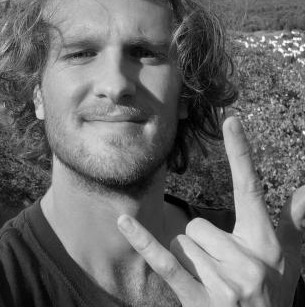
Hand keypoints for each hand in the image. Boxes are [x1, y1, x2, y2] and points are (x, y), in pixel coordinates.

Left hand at [117, 116, 304, 305]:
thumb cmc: (272, 297)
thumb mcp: (288, 262)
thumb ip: (294, 224)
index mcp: (265, 244)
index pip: (251, 189)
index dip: (241, 153)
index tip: (232, 121)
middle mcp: (247, 261)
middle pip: (197, 225)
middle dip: (203, 246)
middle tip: (222, 270)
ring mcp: (223, 282)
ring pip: (182, 243)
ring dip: (190, 262)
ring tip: (212, 285)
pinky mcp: (198, 299)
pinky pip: (164, 261)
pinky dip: (143, 241)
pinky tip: (123, 221)